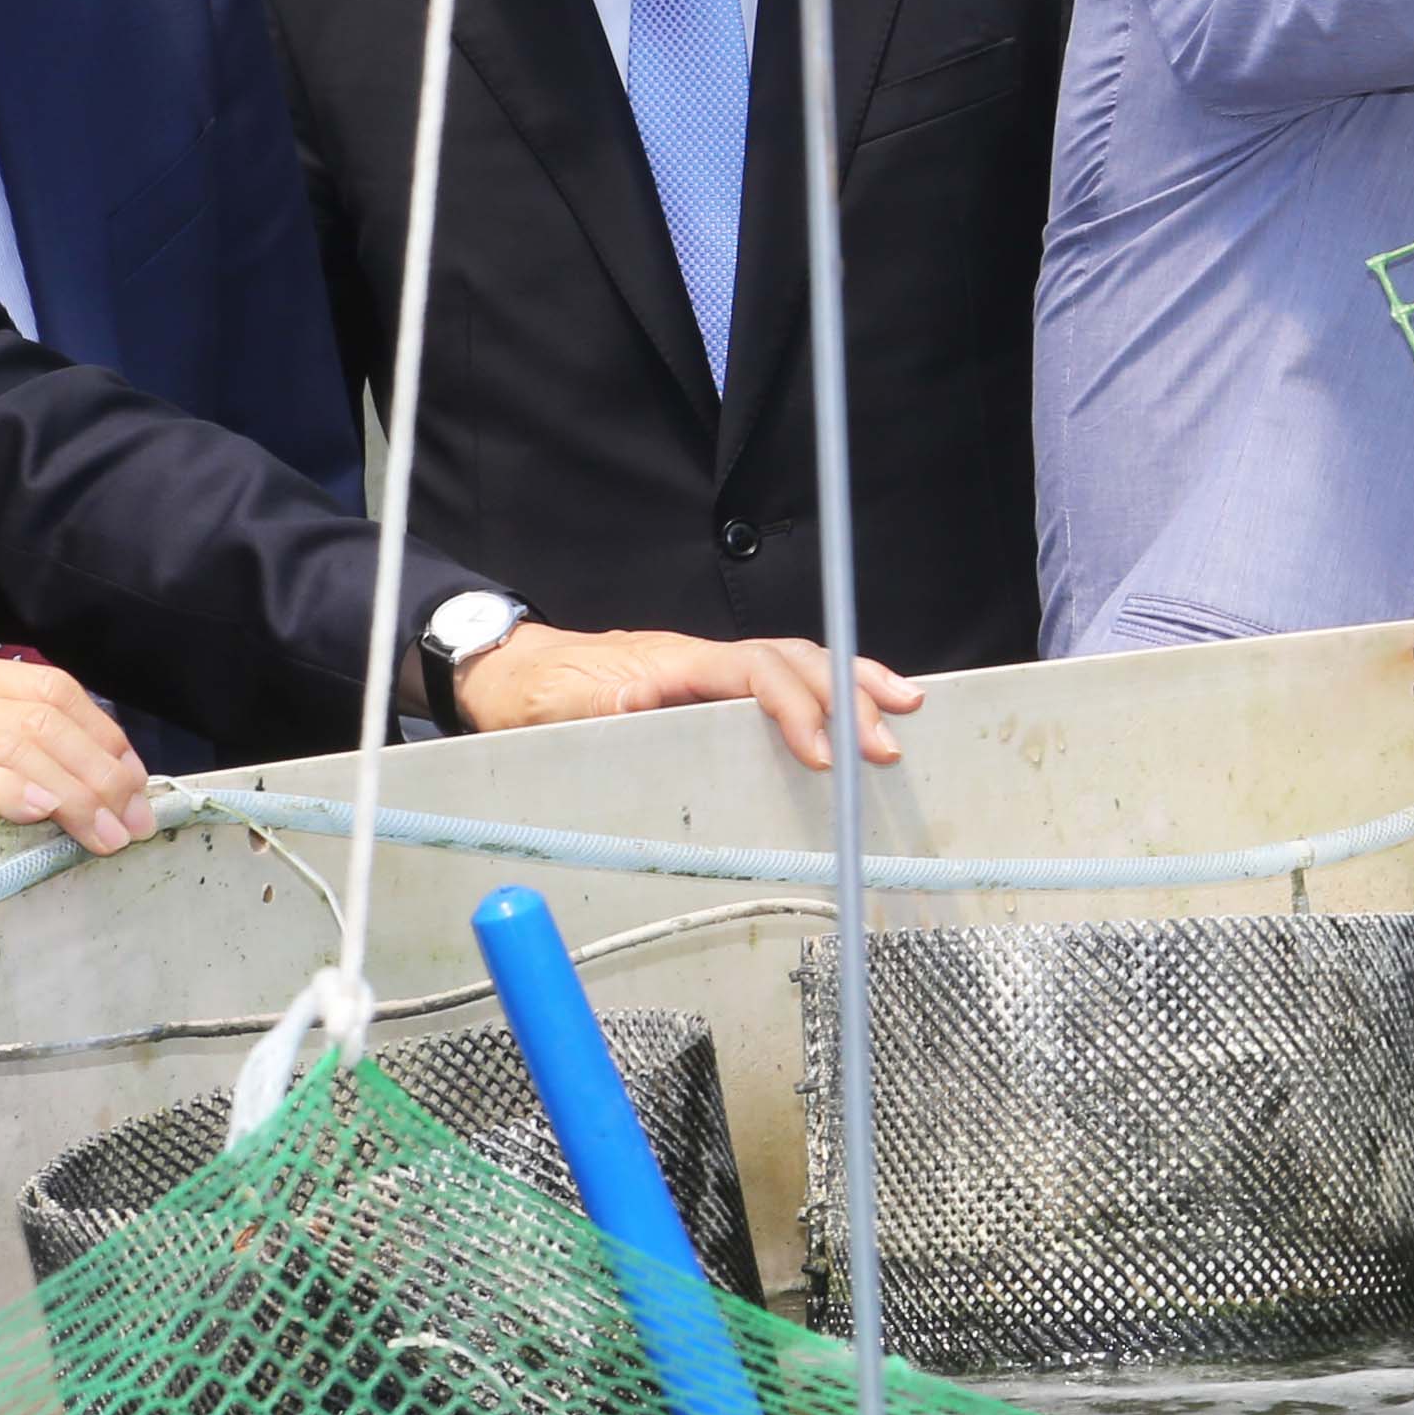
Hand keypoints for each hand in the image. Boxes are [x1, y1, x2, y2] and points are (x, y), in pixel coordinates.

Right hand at [0, 648, 152, 858]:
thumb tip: (84, 773)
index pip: (50, 688)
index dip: (104, 735)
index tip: (135, 780)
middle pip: (47, 718)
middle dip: (104, 772)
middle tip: (135, 820)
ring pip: (20, 746)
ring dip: (77, 795)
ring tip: (106, 835)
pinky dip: (13, 792)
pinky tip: (46, 815)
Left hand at [458, 625, 921, 769]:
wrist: (509, 670)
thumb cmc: (533, 696)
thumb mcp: (557, 711)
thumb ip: (599, 711)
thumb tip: (637, 705)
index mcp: (674, 664)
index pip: (755, 674)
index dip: (796, 709)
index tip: (824, 756)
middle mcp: (702, 660)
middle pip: (793, 658)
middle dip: (849, 695)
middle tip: (891, 740)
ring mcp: (709, 672)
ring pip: (795, 663)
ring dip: (851, 683)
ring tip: (903, 708)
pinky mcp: (709, 690)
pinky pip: (779, 683)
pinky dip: (824, 693)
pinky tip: (854, 714)